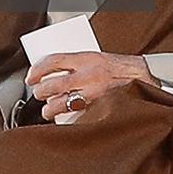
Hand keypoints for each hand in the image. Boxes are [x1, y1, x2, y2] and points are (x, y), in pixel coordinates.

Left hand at [25, 51, 155, 122]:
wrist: (141, 77)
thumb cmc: (118, 67)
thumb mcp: (94, 56)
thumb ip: (74, 63)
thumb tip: (51, 71)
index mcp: (86, 59)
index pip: (53, 62)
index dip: (37, 70)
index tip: (31, 76)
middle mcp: (87, 76)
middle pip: (51, 86)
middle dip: (40, 92)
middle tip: (40, 93)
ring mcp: (91, 94)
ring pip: (59, 105)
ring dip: (49, 109)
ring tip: (49, 108)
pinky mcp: (95, 108)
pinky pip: (73, 115)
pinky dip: (66, 117)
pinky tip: (65, 116)